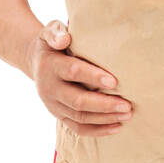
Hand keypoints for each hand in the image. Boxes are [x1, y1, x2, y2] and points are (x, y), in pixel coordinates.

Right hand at [28, 20, 131, 136]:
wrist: (36, 62)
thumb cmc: (52, 44)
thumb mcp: (50, 32)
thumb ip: (56, 33)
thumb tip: (65, 38)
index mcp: (50, 66)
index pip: (73, 72)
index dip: (93, 77)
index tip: (115, 82)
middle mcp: (50, 88)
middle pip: (78, 101)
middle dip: (104, 105)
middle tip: (127, 105)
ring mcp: (53, 105)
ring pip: (80, 117)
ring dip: (105, 118)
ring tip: (128, 115)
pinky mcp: (59, 115)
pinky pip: (78, 128)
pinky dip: (98, 130)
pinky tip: (117, 127)